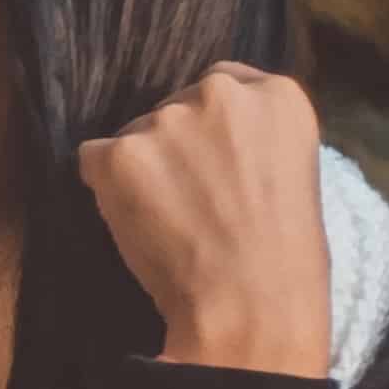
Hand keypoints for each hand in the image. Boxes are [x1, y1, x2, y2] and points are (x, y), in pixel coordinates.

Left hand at [78, 60, 332, 376]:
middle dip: (175, 146)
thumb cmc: (283, 257)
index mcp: (276, 95)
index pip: (224, 84)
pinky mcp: (121, 154)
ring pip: (135, 135)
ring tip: (170, 222)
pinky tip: (140, 224)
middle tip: (192, 201)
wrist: (251, 304)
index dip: (211, 129)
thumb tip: (206, 139)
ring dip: (142, 170)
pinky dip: (105, 190)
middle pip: (176, 106)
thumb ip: (253, 138)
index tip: (213, 165)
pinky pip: (94, 160)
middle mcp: (220, 94)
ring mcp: (166, 120)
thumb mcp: (294, 173)